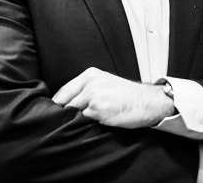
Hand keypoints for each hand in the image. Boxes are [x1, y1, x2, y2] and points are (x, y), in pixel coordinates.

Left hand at [52, 67, 173, 128]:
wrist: (149, 102)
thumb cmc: (129, 96)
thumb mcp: (106, 84)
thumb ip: (87, 90)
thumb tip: (67, 105)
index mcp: (90, 74)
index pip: (64, 91)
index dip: (57, 105)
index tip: (53, 114)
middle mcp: (90, 82)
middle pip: (64, 102)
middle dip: (62, 114)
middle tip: (60, 124)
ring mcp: (93, 95)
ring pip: (72, 112)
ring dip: (74, 121)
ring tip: (79, 126)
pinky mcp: (98, 109)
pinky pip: (84, 121)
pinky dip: (86, 126)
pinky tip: (94, 127)